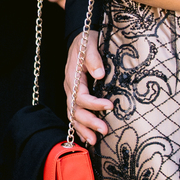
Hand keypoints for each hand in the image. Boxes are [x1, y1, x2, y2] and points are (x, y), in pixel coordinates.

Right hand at [65, 31, 111, 145]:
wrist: (79, 38)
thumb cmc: (86, 40)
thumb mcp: (90, 43)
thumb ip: (93, 57)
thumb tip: (100, 74)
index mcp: (73, 76)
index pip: (81, 96)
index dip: (94, 104)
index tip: (110, 106)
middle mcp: (69, 87)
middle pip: (75, 110)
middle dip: (89, 122)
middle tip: (104, 130)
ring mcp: (70, 92)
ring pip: (73, 115)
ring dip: (83, 128)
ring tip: (95, 141)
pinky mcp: (74, 95)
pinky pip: (73, 114)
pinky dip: (79, 126)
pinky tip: (87, 137)